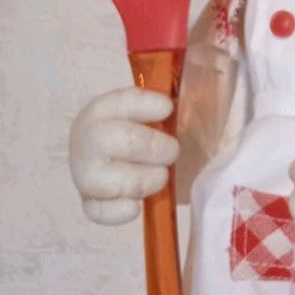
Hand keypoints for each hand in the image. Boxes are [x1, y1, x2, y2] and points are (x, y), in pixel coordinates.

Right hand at [69, 88, 179, 224]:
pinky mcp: (90, 201)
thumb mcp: (156, 114)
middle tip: (171, 152)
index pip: (120, 101)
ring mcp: (85, 171)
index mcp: (105, 109)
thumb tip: (209, 83)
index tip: (168, 109)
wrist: (113, 159)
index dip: (145, 104)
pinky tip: (136, 206)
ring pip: (104, 179)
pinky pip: (97, 211)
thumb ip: (174, 106)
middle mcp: (88, 138)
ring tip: (159, 177)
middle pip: (116, 140)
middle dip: (151, 147)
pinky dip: (119, 211)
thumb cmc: (146, 133)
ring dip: (140, 180)